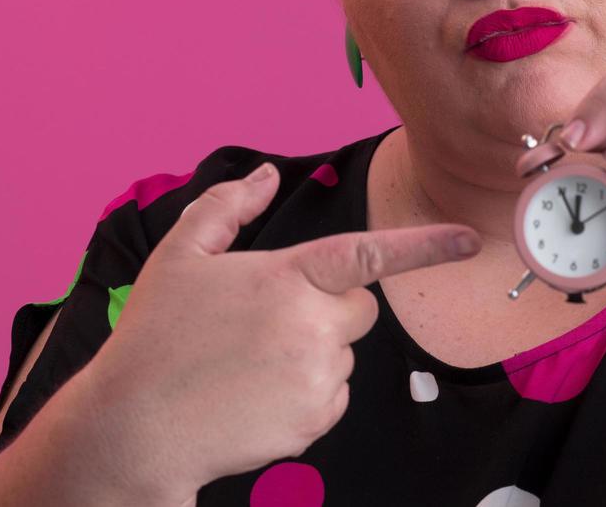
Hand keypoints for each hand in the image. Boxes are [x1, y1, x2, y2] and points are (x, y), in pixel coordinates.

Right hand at [74, 163, 482, 496]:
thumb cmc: (154, 337)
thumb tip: (264, 176)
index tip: (471, 240)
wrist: (134, 429)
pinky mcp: (313, 421)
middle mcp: (311, 326)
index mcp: (286, 277)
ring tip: (248, 364)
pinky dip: (306, 395)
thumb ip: (227, 208)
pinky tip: (255, 395)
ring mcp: (316, 378)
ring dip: (313, 353)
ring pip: (344, 354)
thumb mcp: (179, 256)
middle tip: (267, 323)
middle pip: (359, 308)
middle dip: (328, 309)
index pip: (368, 254)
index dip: (426, 246)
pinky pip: (333, 397)